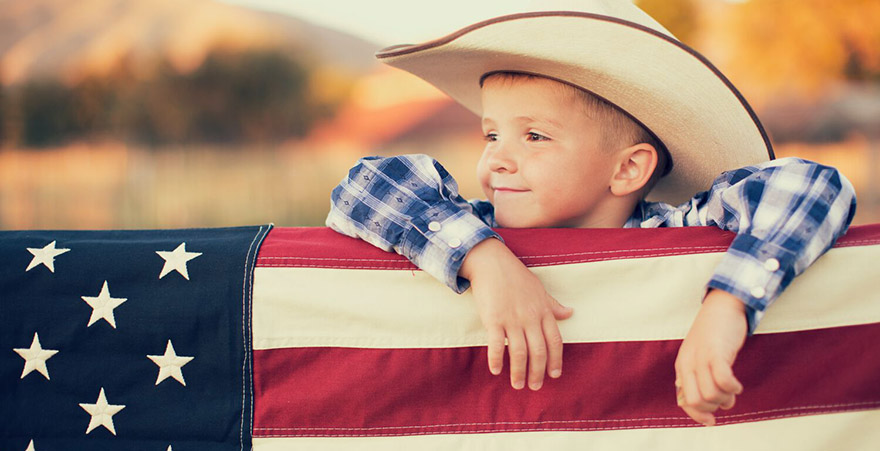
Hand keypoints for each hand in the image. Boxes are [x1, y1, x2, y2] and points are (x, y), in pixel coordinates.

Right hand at [460, 238, 572, 389]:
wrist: (492, 262)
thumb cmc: (515, 276)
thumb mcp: (539, 289)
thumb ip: (553, 305)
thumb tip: (570, 313)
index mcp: (543, 311)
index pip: (555, 341)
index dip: (556, 360)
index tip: (554, 375)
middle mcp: (530, 318)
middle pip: (538, 352)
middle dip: (538, 373)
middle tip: (534, 387)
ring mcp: (512, 319)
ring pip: (519, 352)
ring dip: (519, 372)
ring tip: (518, 385)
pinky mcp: (493, 319)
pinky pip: (497, 344)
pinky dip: (497, 359)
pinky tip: (497, 370)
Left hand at [674, 289, 747, 424]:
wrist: (723, 305)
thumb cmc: (715, 334)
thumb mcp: (701, 357)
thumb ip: (700, 377)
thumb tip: (709, 405)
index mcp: (682, 367)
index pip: (683, 401)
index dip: (697, 415)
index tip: (711, 421)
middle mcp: (688, 363)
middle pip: (697, 401)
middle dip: (714, 406)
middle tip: (726, 398)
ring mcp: (701, 357)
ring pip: (710, 394)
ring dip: (726, 398)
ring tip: (733, 389)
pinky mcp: (716, 352)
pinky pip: (723, 380)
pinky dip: (732, 388)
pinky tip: (737, 385)